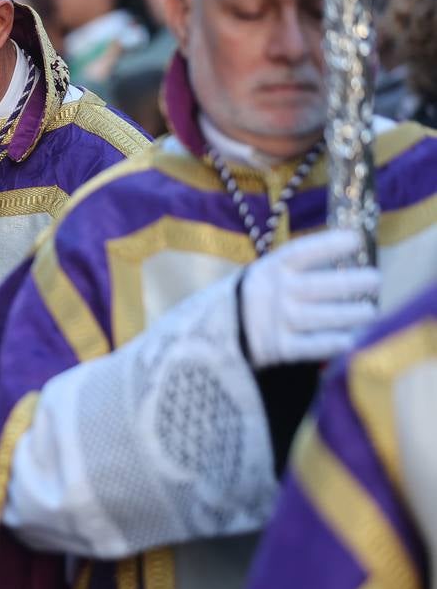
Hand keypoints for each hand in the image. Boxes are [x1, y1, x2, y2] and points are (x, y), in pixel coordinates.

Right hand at [241, 229, 380, 366]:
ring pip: (321, 317)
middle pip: (318, 286)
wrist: (212, 334)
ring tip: (371, 311)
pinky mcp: (278, 349)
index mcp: (268, 270)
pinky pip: (312, 346)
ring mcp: (277, 321)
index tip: (356, 239)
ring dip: (350, 314)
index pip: (301, 253)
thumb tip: (342, 264)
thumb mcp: (262, 277)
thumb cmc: (248, 299)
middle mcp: (274, 293)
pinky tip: (350, 339)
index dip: (328, 245)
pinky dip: (332, 343)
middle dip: (351, 282)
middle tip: (376, 279)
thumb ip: (292, 272)